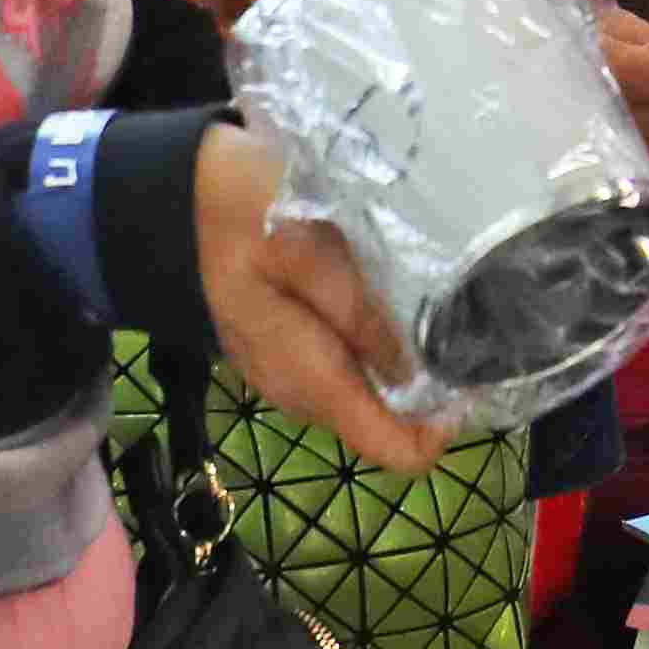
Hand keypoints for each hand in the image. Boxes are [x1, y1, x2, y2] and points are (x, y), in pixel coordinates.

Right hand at [192, 122, 449, 466]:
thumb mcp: (308, 251)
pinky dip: (378, 344)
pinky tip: (387, 293)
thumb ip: (364, 313)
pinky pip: (349, 367)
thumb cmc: (241, 212)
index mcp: (312, 378)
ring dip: (407, 361)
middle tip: (465, 316)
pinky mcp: (290, 354)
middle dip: (433, 385)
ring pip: (373, 394)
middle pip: (391, 422)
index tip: (476, 370)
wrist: (173, 198)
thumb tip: (431, 368)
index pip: (396, 450)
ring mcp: (294, 377)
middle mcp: (304, 395)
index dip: (446, 425)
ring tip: (433, 296)